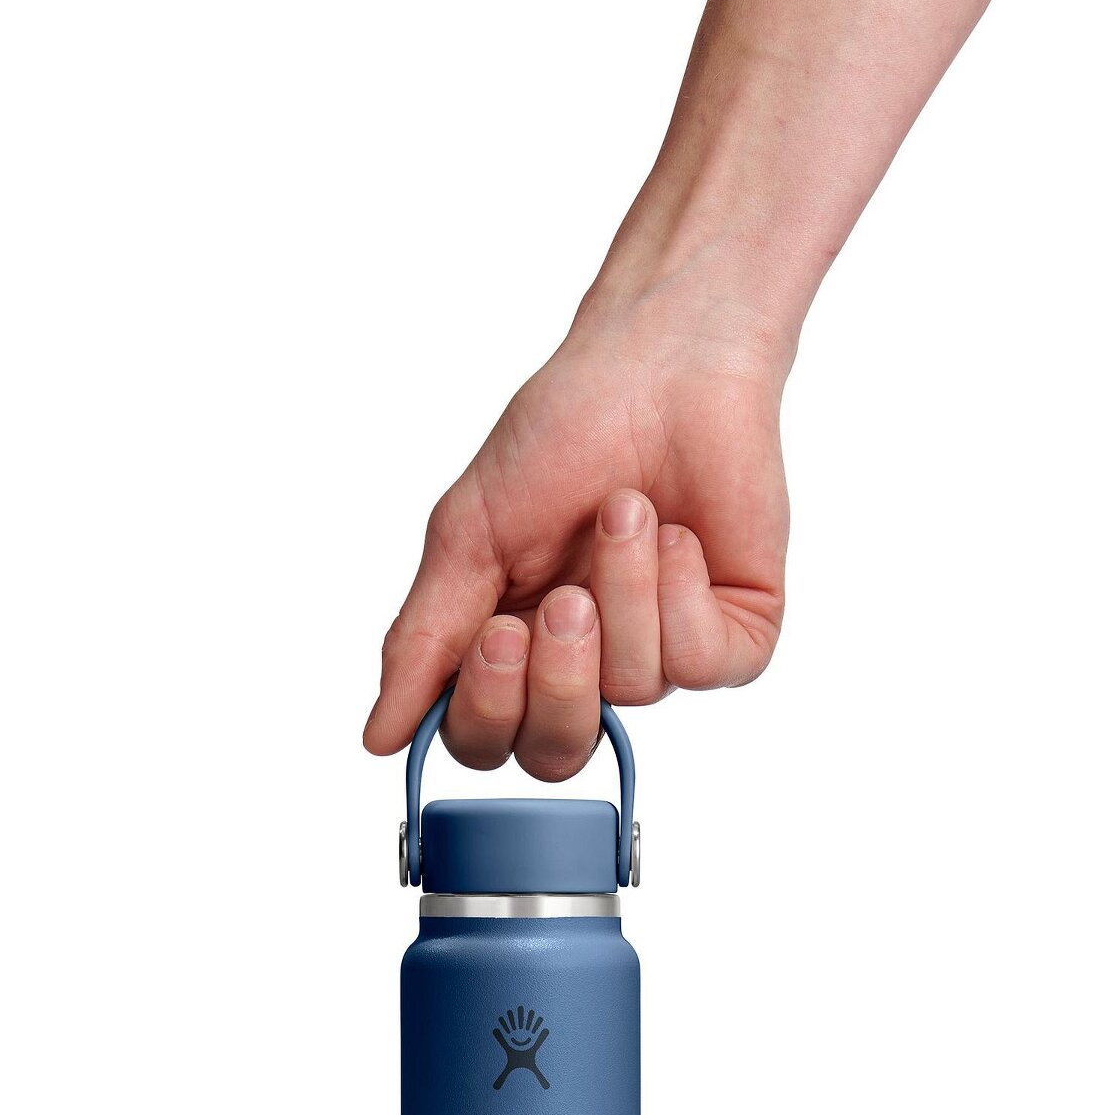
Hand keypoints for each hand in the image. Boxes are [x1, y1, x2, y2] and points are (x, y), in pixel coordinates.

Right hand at [362, 309, 789, 777]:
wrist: (659, 366)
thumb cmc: (564, 436)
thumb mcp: (469, 536)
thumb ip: (424, 639)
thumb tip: (377, 736)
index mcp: (517, 648)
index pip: (490, 740)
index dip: (490, 708)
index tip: (497, 631)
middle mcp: (591, 664)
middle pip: (561, 748)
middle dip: (558, 676)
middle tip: (563, 600)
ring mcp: (666, 654)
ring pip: (635, 689)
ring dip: (623, 589)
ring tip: (625, 512)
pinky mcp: (737, 637)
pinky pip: (701, 663)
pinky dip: (678, 591)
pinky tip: (677, 534)